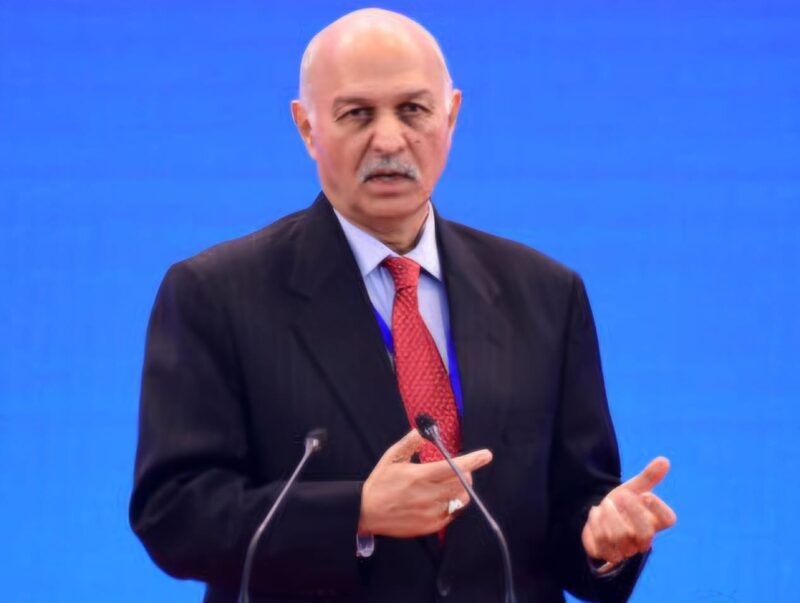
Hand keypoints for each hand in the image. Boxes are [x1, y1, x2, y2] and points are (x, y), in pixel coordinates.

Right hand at [358, 430, 492, 537]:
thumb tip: (422, 431)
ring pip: (460, 500)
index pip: (453, 467)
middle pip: (462, 484)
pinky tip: (441, 498)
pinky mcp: (431, 525)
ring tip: (452, 483)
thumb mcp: (391, 458)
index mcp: (419, 476)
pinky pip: (452, 514)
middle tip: (461, 468)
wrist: (366, 513)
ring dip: (462, 489)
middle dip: (467, 473)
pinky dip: (452, 504)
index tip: (486, 455)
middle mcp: (427, 495)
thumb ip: (409, 443)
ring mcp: (430, 512)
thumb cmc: (380, 483)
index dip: (472, 460)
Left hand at [582, 456, 676, 564]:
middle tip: (619, 496)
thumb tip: (664, 460)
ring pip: (618, 535)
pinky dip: (594, 524)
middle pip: (645, 532)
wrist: (600, 517)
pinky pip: (600, 542)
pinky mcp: (606, 554)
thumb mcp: (633, 488)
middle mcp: (643, 540)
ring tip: (604, 505)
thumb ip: (648, 477)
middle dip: (630, 510)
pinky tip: (595, 517)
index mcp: (655, 522)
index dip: (657, 507)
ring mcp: (626, 550)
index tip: (645, 495)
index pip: (668, 519)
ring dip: (608, 514)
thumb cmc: (622, 504)